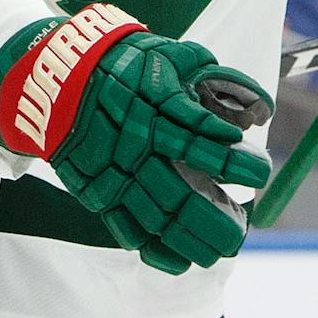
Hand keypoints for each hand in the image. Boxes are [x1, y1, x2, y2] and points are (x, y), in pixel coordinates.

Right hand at [0, 5, 273, 272]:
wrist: (58, 76)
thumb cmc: (129, 62)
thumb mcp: (174, 56)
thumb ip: (218, 80)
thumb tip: (260, 111)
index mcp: (158, 109)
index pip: (203, 143)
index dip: (234, 162)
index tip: (259, 174)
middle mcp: (137, 146)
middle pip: (181, 192)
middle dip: (216, 217)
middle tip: (243, 229)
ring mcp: (114, 173)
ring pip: (155, 217)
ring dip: (190, 240)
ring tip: (221, 251)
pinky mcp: (97, 191)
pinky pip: (125, 228)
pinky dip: (153, 249)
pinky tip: (181, 262)